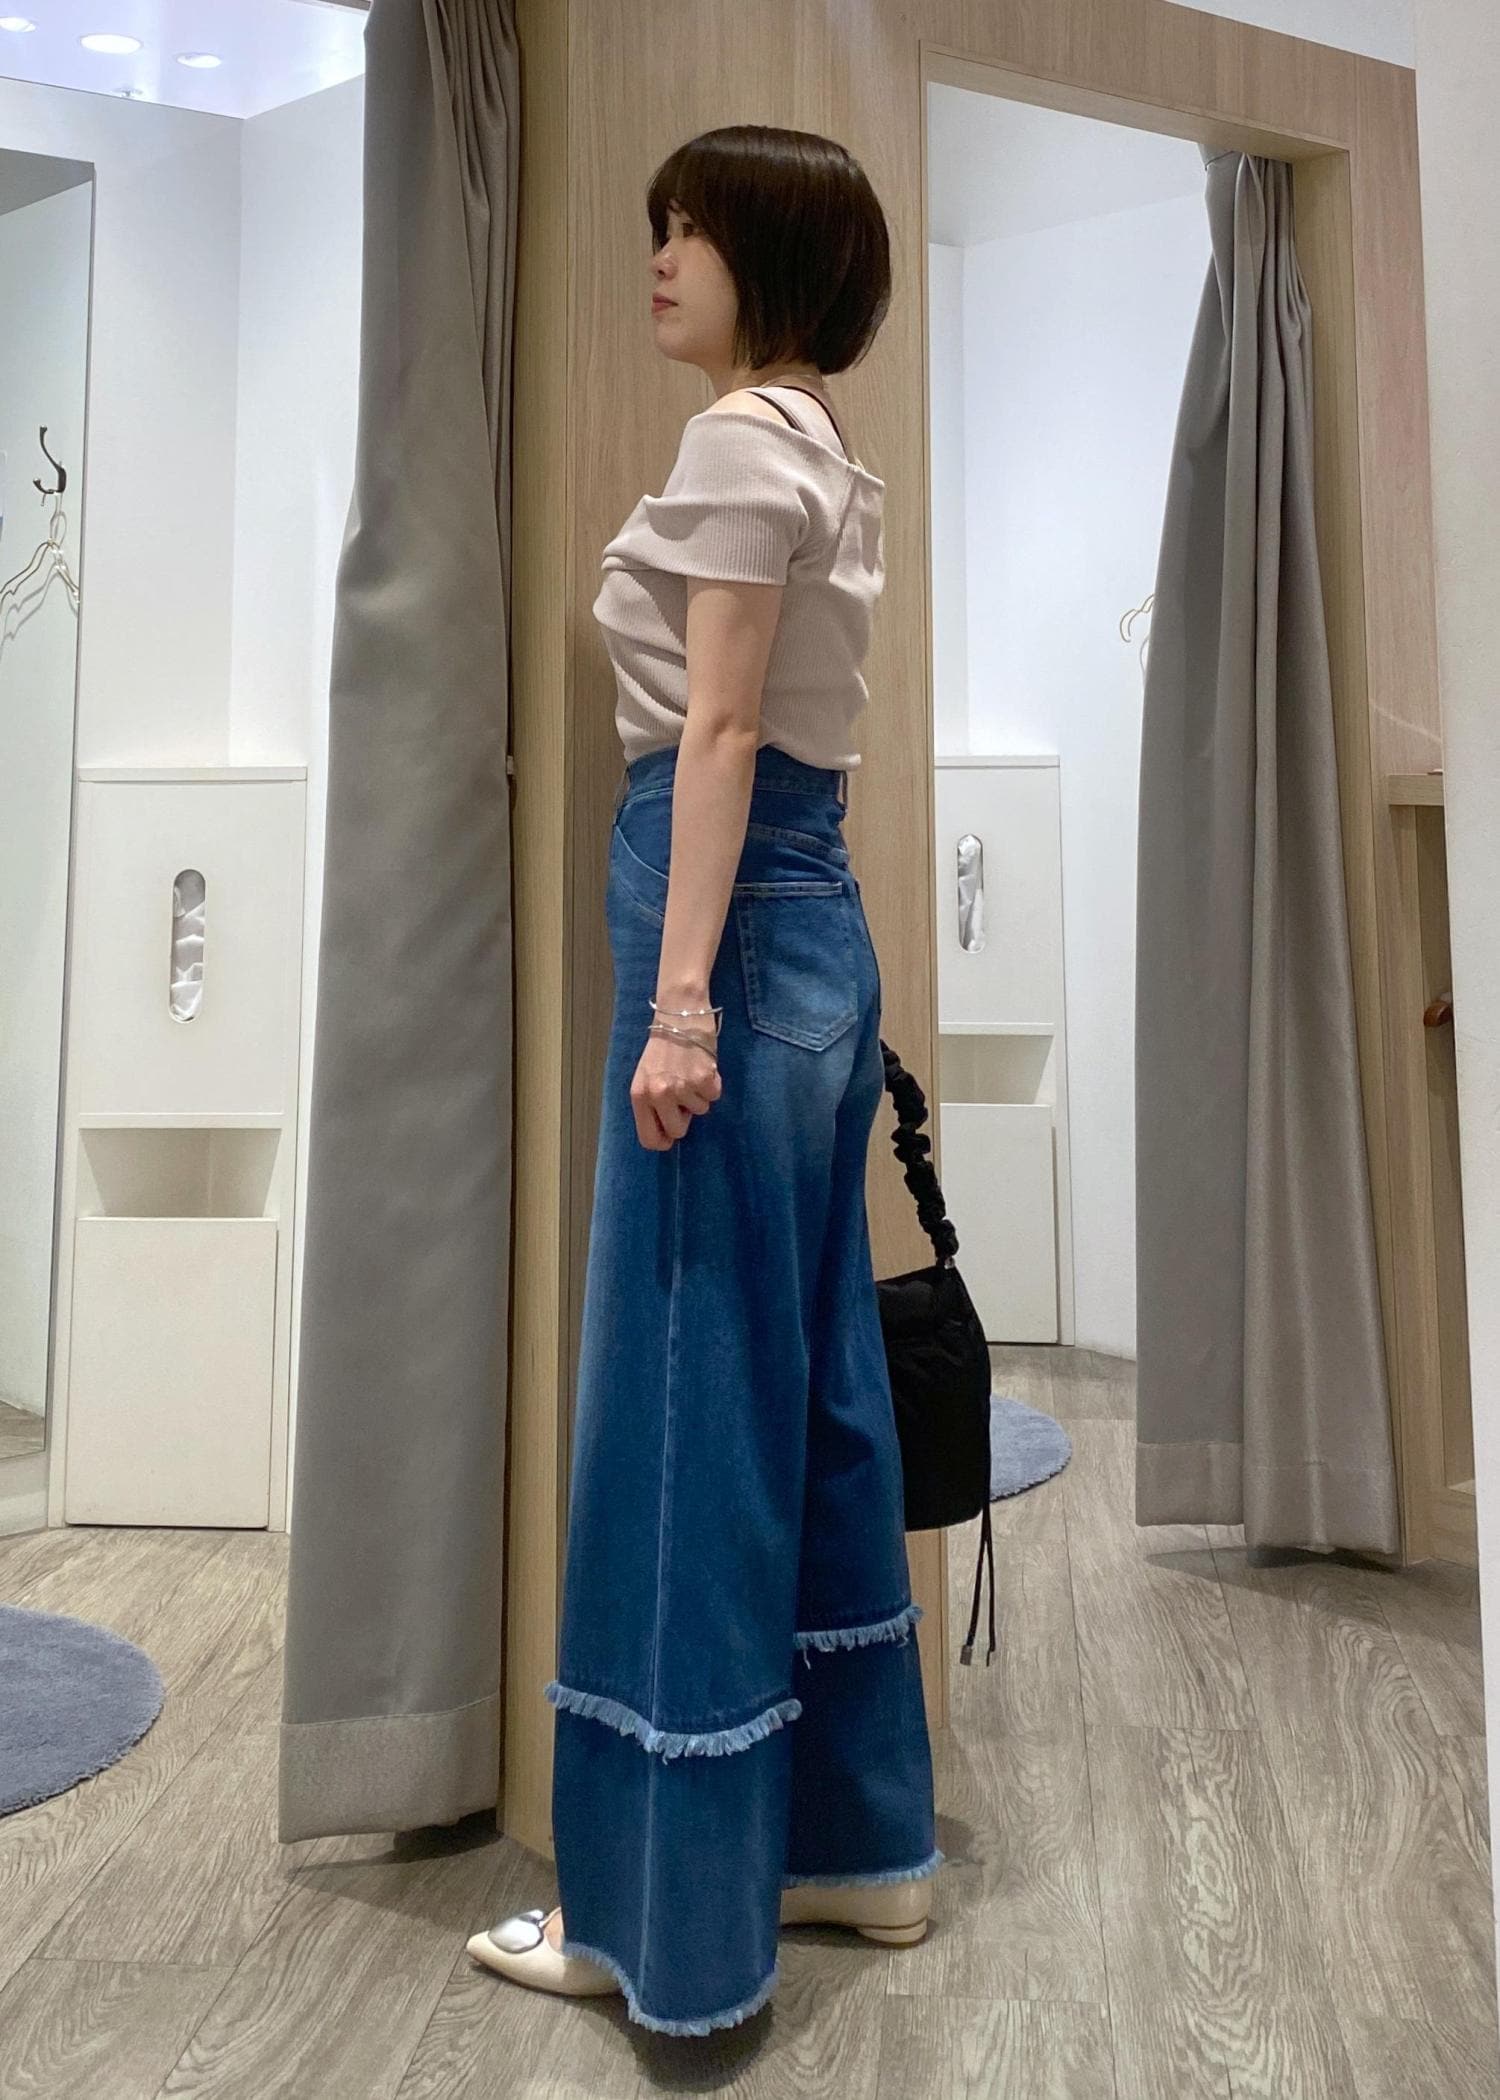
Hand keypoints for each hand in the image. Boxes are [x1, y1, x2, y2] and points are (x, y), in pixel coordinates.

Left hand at [630, 1031, 722, 1149]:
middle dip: (684, 1118)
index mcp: (639, 1095)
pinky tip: (703, 1066)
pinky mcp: (703, 1079)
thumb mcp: (647, 1076)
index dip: (663, 1141)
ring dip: (699, 1095)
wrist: (680, 1014)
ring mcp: (682, 1087)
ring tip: (691, 1072)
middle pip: (677, 1131)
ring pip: (700, 1111)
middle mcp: (659, 1094)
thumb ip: (653, 1103)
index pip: (649, 1138)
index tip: (671, 1136)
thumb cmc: (663, 1046)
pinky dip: (713, 1084)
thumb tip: (668, 1133)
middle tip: (684, 1096)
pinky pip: (714, 1096)